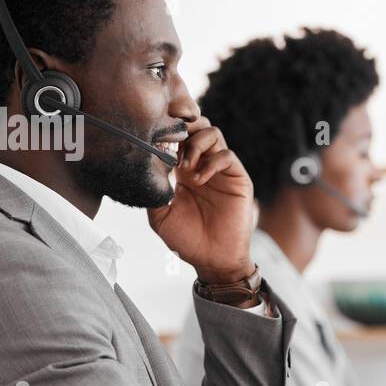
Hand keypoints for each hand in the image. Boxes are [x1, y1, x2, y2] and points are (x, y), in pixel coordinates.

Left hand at [146, 116, 254, 283]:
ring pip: (214, 133)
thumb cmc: (187, 241)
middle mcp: (204, 165)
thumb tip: (147, 161)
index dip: (169, 130)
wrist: (213, 259)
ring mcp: (222, 171)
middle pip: (198, 126)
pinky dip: (211, 161)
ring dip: (196, 144)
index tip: (155, 138)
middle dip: (184, 128)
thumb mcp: (159, 215)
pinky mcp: (238, 178)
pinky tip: (199, 179)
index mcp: (184, 170)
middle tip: (172, 145)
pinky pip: (227, 155)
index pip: (180, 136)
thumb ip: (153, 189)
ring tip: (185, 167)